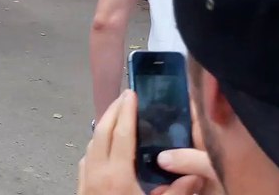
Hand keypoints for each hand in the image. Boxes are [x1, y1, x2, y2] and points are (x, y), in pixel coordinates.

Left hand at [79, 90, 220, 194]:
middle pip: (100, 132)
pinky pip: (86, 160)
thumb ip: (177, 193)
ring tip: (117, 117)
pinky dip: (95, 146)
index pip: (120, 134)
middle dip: (112, 112)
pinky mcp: (81, 190)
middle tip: (125, 96)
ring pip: (90, 145)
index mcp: (116, 176)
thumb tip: (197, 174)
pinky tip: (103, 149)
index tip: (132, 94)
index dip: (127, 112)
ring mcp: (85, 181)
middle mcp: (96, 173)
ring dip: (103, 128)